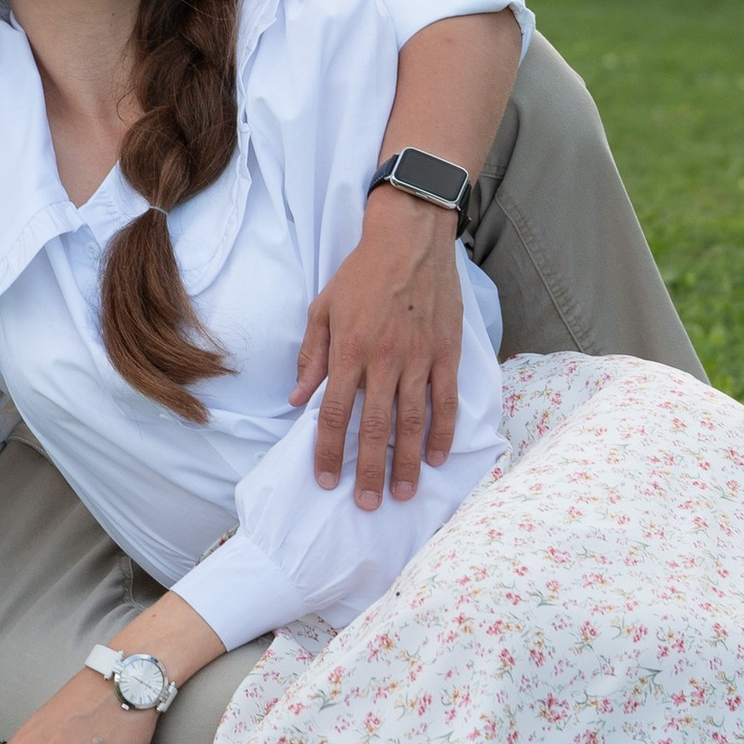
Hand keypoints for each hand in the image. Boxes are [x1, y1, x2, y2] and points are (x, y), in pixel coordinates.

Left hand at [292, 193, 463, 504]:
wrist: (409, 238)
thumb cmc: (360, 273)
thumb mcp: (323, 308)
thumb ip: (312, 356)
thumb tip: (296, 399)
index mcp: (348, 349)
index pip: (335, 413)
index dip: (329, 450)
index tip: (326, 480)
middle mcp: (383, 359)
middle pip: (375, 427)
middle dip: (369, 471)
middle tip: (368, 505)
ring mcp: (418, 358)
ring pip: (412, 422)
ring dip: (407, 463)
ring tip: (403, 494)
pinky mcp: (446, 353)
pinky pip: (446, 400)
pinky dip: (443, 432)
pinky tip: (437, 458)